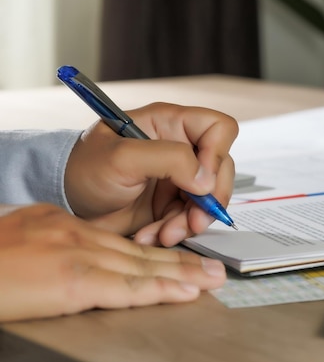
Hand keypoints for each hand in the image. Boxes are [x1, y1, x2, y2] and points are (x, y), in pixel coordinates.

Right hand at [0, 204, 225, 321]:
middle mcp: (76, 235)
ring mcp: (76, 255)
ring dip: (182, 275)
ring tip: (211, 280)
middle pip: (140, 251)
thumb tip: (72, 263)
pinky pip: (126, 286)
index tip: (181, 260)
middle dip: (180, 262)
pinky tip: (183, 292)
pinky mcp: (72, 279)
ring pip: (142, 265)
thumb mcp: (22, 237)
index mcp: (64, 225)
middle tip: (213, 268)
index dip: (157, 253)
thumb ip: (53, 248)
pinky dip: (159, 289)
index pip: (122, 241)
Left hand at [65, 103, 238, 245]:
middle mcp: (179, 149)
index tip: (201, 181)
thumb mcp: (122, 158)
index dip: (218, 154)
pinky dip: (175, 232)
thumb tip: (206, 179)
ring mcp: (177, 179)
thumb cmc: (83, 169)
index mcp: (170, 124)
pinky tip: (152, 236)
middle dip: (209, 200)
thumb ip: (169, 159)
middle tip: (194, 220)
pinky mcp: (170, 204)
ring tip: (164, 235)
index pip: (218, 128)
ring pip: (208, 200)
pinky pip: (190, 220)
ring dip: (190, 222)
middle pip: (221, 170)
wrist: (65, 204)